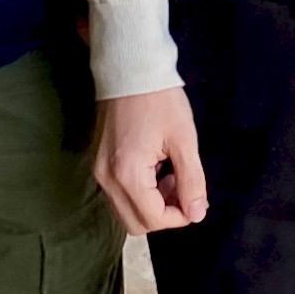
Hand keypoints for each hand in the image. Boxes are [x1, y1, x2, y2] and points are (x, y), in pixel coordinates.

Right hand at [91, 85, 207, 234]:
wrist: (129, 69)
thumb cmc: (160, 100)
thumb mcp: (184, 140)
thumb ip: (191, 182)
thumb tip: (197, 214)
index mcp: (127, 174)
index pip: (153, 219)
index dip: (180, 217)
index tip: (196, 198)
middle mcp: (106, 179)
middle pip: (136, 224)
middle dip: (164, 215)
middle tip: (182, 188)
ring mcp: (98, 172)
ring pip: (125, 212)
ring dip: (151, 205)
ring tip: (170, 175)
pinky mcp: (98, 164)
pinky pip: (118, 195)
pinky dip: (138, 193)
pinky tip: (155, 169)